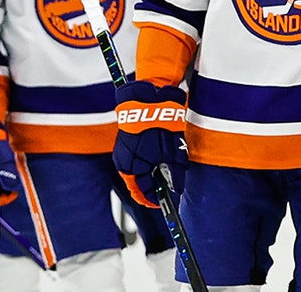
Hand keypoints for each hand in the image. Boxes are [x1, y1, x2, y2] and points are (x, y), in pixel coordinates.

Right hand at [112, 81, 187, 208]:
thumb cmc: (157, 124)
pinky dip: (149, 161)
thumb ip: (175, 175)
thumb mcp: (172, 153)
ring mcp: (124, 151)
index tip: (167, 202)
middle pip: (139, 182)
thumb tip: (177, 189)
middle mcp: (123, 162)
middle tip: (171, 185)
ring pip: (139, 170)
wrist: (149, 98)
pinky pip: (138, 158)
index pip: (140, 193)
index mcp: (130, 168)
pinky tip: (160, 156)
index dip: (155, 199)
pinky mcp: (128, 141)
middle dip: (154, 185)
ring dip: (152, 172)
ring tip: (168, 169)